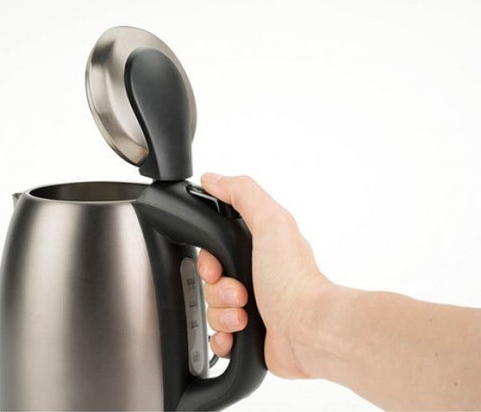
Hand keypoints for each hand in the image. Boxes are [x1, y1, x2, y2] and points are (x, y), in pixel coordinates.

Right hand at [198, 173, 330, 377]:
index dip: (208, 260)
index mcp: (258, 250)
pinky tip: (238, 333)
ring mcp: (252, 307)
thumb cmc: (294, 280)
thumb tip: (213, 179)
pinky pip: (218, 336)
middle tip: (239, 291)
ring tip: (244, 314)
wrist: (308, 330)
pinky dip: (224, 337)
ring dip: (223, 313)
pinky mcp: (249, 335)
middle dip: (217, 289)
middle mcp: (255, 277)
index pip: (214, 250)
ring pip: (212, 309)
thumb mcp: (271, 222)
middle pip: (210, 281)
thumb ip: (242, 194)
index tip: (217, 267)